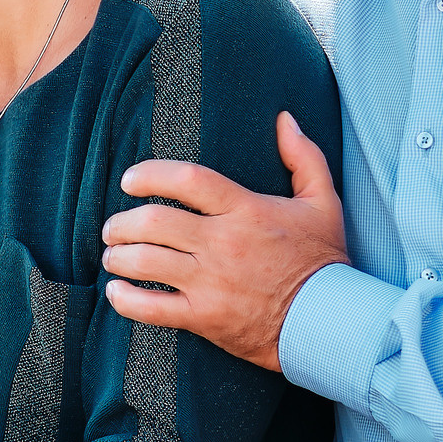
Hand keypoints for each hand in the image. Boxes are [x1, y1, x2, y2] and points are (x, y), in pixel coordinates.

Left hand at [99, 112, 347, 369]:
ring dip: (119, 257)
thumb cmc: (323, 260)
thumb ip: (303, 155)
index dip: (150, 174)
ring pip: (146, 262)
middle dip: (123, 221)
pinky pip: (152, 308)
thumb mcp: (324, 200)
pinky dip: (126, 300)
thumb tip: (285, 119)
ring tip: (113, 255)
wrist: (329, 322)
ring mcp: (211, 282)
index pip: (187, 180)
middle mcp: (223, 243)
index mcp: (246, 209)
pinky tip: (116, 292)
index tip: (130, 180)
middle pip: (154, 221)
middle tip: (115, 225)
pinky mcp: (205, 318)